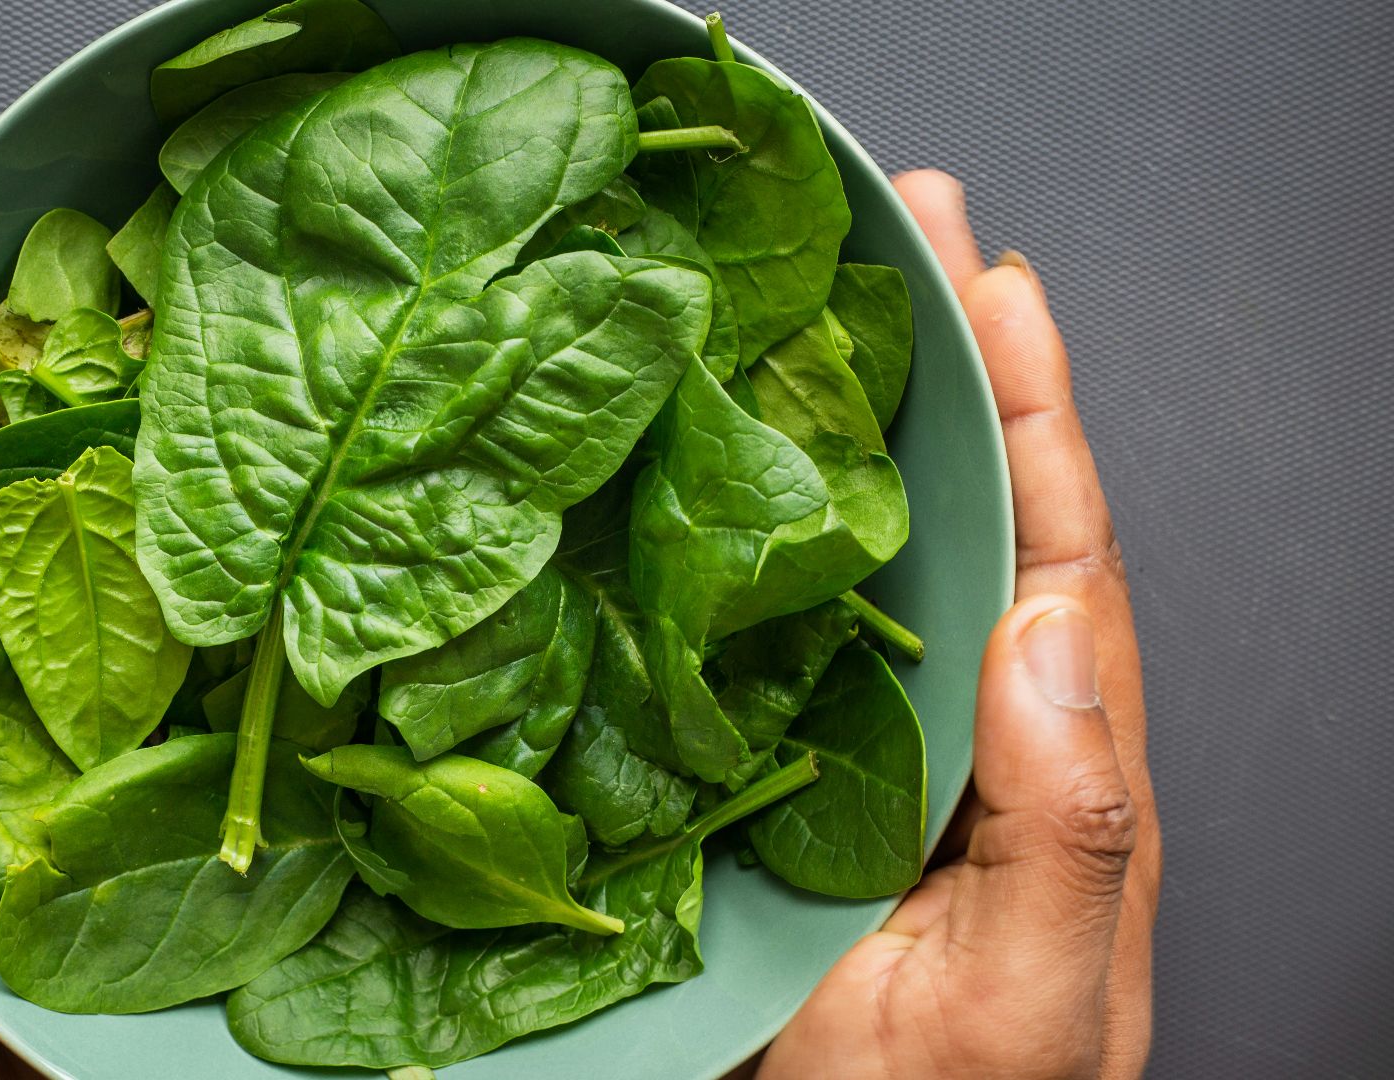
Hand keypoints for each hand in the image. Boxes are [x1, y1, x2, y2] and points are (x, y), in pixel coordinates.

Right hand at [751, 172, 1160, 1078]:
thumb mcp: (1036, 1000)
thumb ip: (1071, 832)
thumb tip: (1052, 644)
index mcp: (1046, 764)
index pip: (1055, 552)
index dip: (1030, 410)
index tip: (994, 283)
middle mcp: (960, 728)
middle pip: (963, 513)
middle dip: (946, 362)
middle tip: (906, 224)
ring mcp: (860, 741)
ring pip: (864, 551)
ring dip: (845, 419)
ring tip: (814, 295)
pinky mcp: (763, 770)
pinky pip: (760, 628)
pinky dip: (745, 528)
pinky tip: (706, 455)